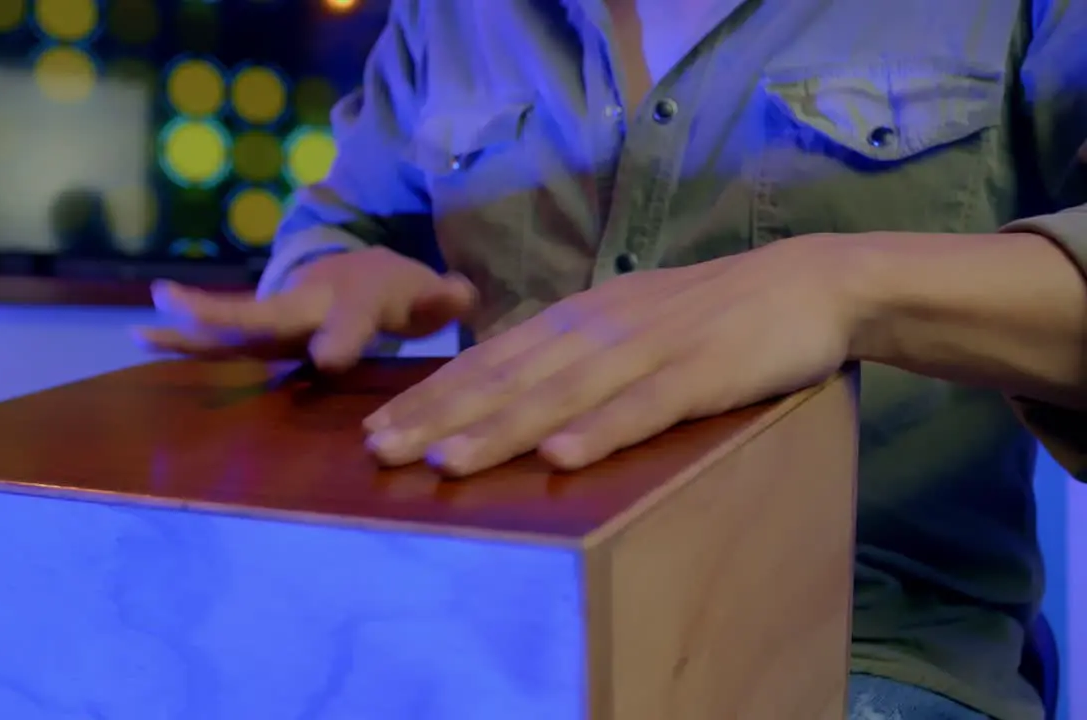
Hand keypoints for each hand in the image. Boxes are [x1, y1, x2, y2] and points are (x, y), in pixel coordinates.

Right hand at [133, 247, 476, 370]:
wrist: (356, 271)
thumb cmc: (393, 290)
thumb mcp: (423, 294)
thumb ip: (441, 298)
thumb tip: (464, 294)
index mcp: (350, 301)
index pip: (344, 325)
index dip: (339, 340)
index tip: (327, 359)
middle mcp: (304, 306)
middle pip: (266, 314)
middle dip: (229, 314)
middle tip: (185, 305)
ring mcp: (276, 318)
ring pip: (230, 324)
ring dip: (190, 324)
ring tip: (144, 323)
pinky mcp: (259, 332)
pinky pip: (218, 336)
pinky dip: (183, 337)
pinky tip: (142, 337)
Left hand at [362, 236, 860, 474]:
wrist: (810, 281)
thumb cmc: (715, 313)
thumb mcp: (631, 324)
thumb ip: (576, 353)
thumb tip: (517, 392)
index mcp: (580, 318)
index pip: (492, 359)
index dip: (432, 393)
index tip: (377, 426)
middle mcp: (600, 329)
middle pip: (509, 377)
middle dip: (439, 414)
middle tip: (378, 450)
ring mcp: (650, 349)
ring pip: (561, 393)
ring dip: (500, 429)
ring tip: (444, 461)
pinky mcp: (701, 372)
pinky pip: (643, 406)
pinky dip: (599, 431)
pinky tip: (560, 458)